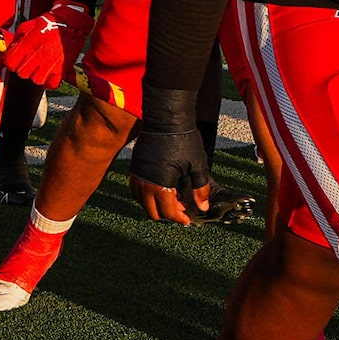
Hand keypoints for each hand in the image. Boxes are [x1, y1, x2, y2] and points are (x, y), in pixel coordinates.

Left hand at [2, 0, 92, 89]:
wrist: (70, 23)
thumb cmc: (48, 24)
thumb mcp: (27, 25)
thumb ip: (16, 39)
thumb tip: (9, 50)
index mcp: (28, 44)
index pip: (10, 63)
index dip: (9, 62)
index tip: (13, 61)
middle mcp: (39, 55)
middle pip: (21, 73)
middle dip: (21, 69)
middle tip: (26, 63)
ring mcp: (51, 63)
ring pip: (36, 80)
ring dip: (35, 76)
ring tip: (37, 68)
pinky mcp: (62, 69)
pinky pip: (52, 84)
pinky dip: (49, 82)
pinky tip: (48, 73)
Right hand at [128, 88, 210, 223]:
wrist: (166, 118)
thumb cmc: (183, 140)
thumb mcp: (197, 166)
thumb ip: (200, 189)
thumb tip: (203, 207)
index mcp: (161, 185)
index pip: (168, 212)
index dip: (179, 219)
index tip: (188, 221)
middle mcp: (146, 183)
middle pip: (152, 211)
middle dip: (167, 215)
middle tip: (181, 210)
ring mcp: (138, 174)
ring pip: (141, 202)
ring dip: (155, 205)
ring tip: (171, 199)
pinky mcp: (134, 166)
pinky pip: (135, 189)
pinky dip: (145, 195)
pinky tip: (157, 189)